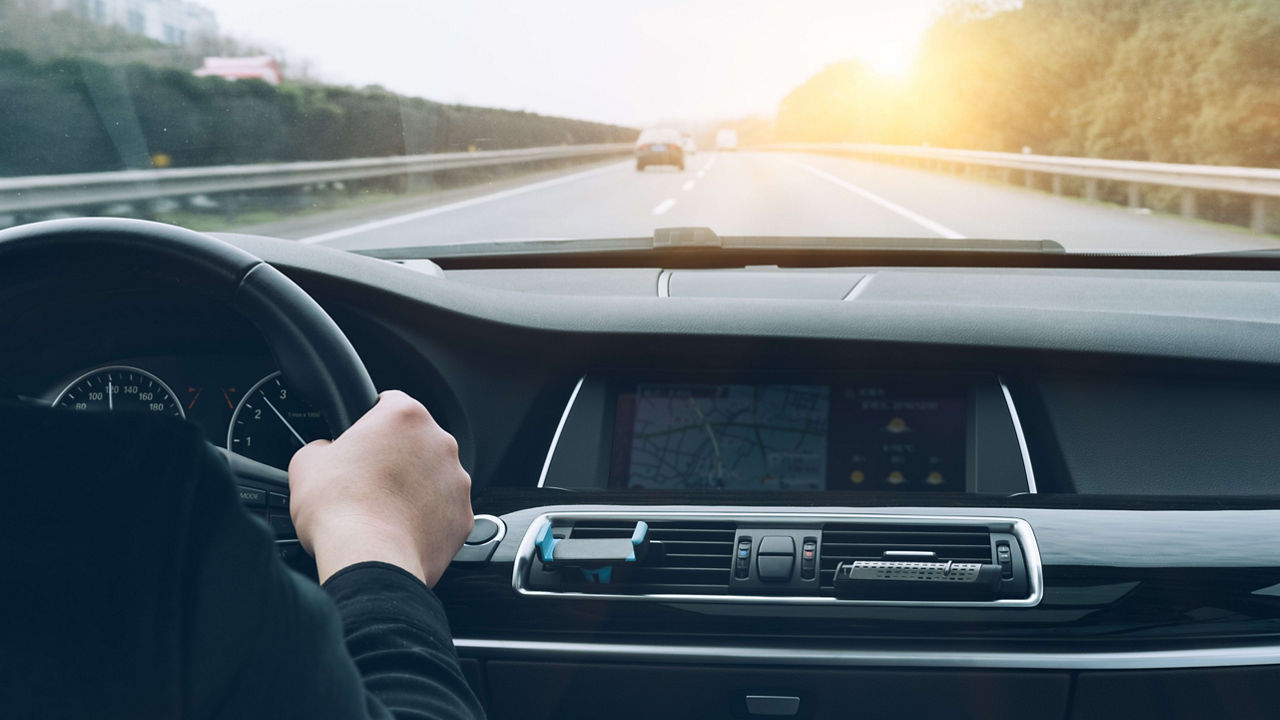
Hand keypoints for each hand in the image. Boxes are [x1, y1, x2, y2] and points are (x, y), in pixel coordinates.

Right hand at [288, 390, 472, 585]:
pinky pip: (444, 510)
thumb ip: (321, 445)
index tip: (360, 439)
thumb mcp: (307, 463)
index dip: (370, 421)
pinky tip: (401, 529)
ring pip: (433, 475)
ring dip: (414, 486)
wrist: (370, 561)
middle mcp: (440, 442)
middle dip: (395, 456)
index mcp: (405, 417)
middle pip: (416, 440)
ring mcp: (457, 480)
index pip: (390, 402)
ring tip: (383, 509)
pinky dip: (427, 517)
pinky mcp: (463, 515)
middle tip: (367, 480)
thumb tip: (325, 451)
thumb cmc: (340, 510)